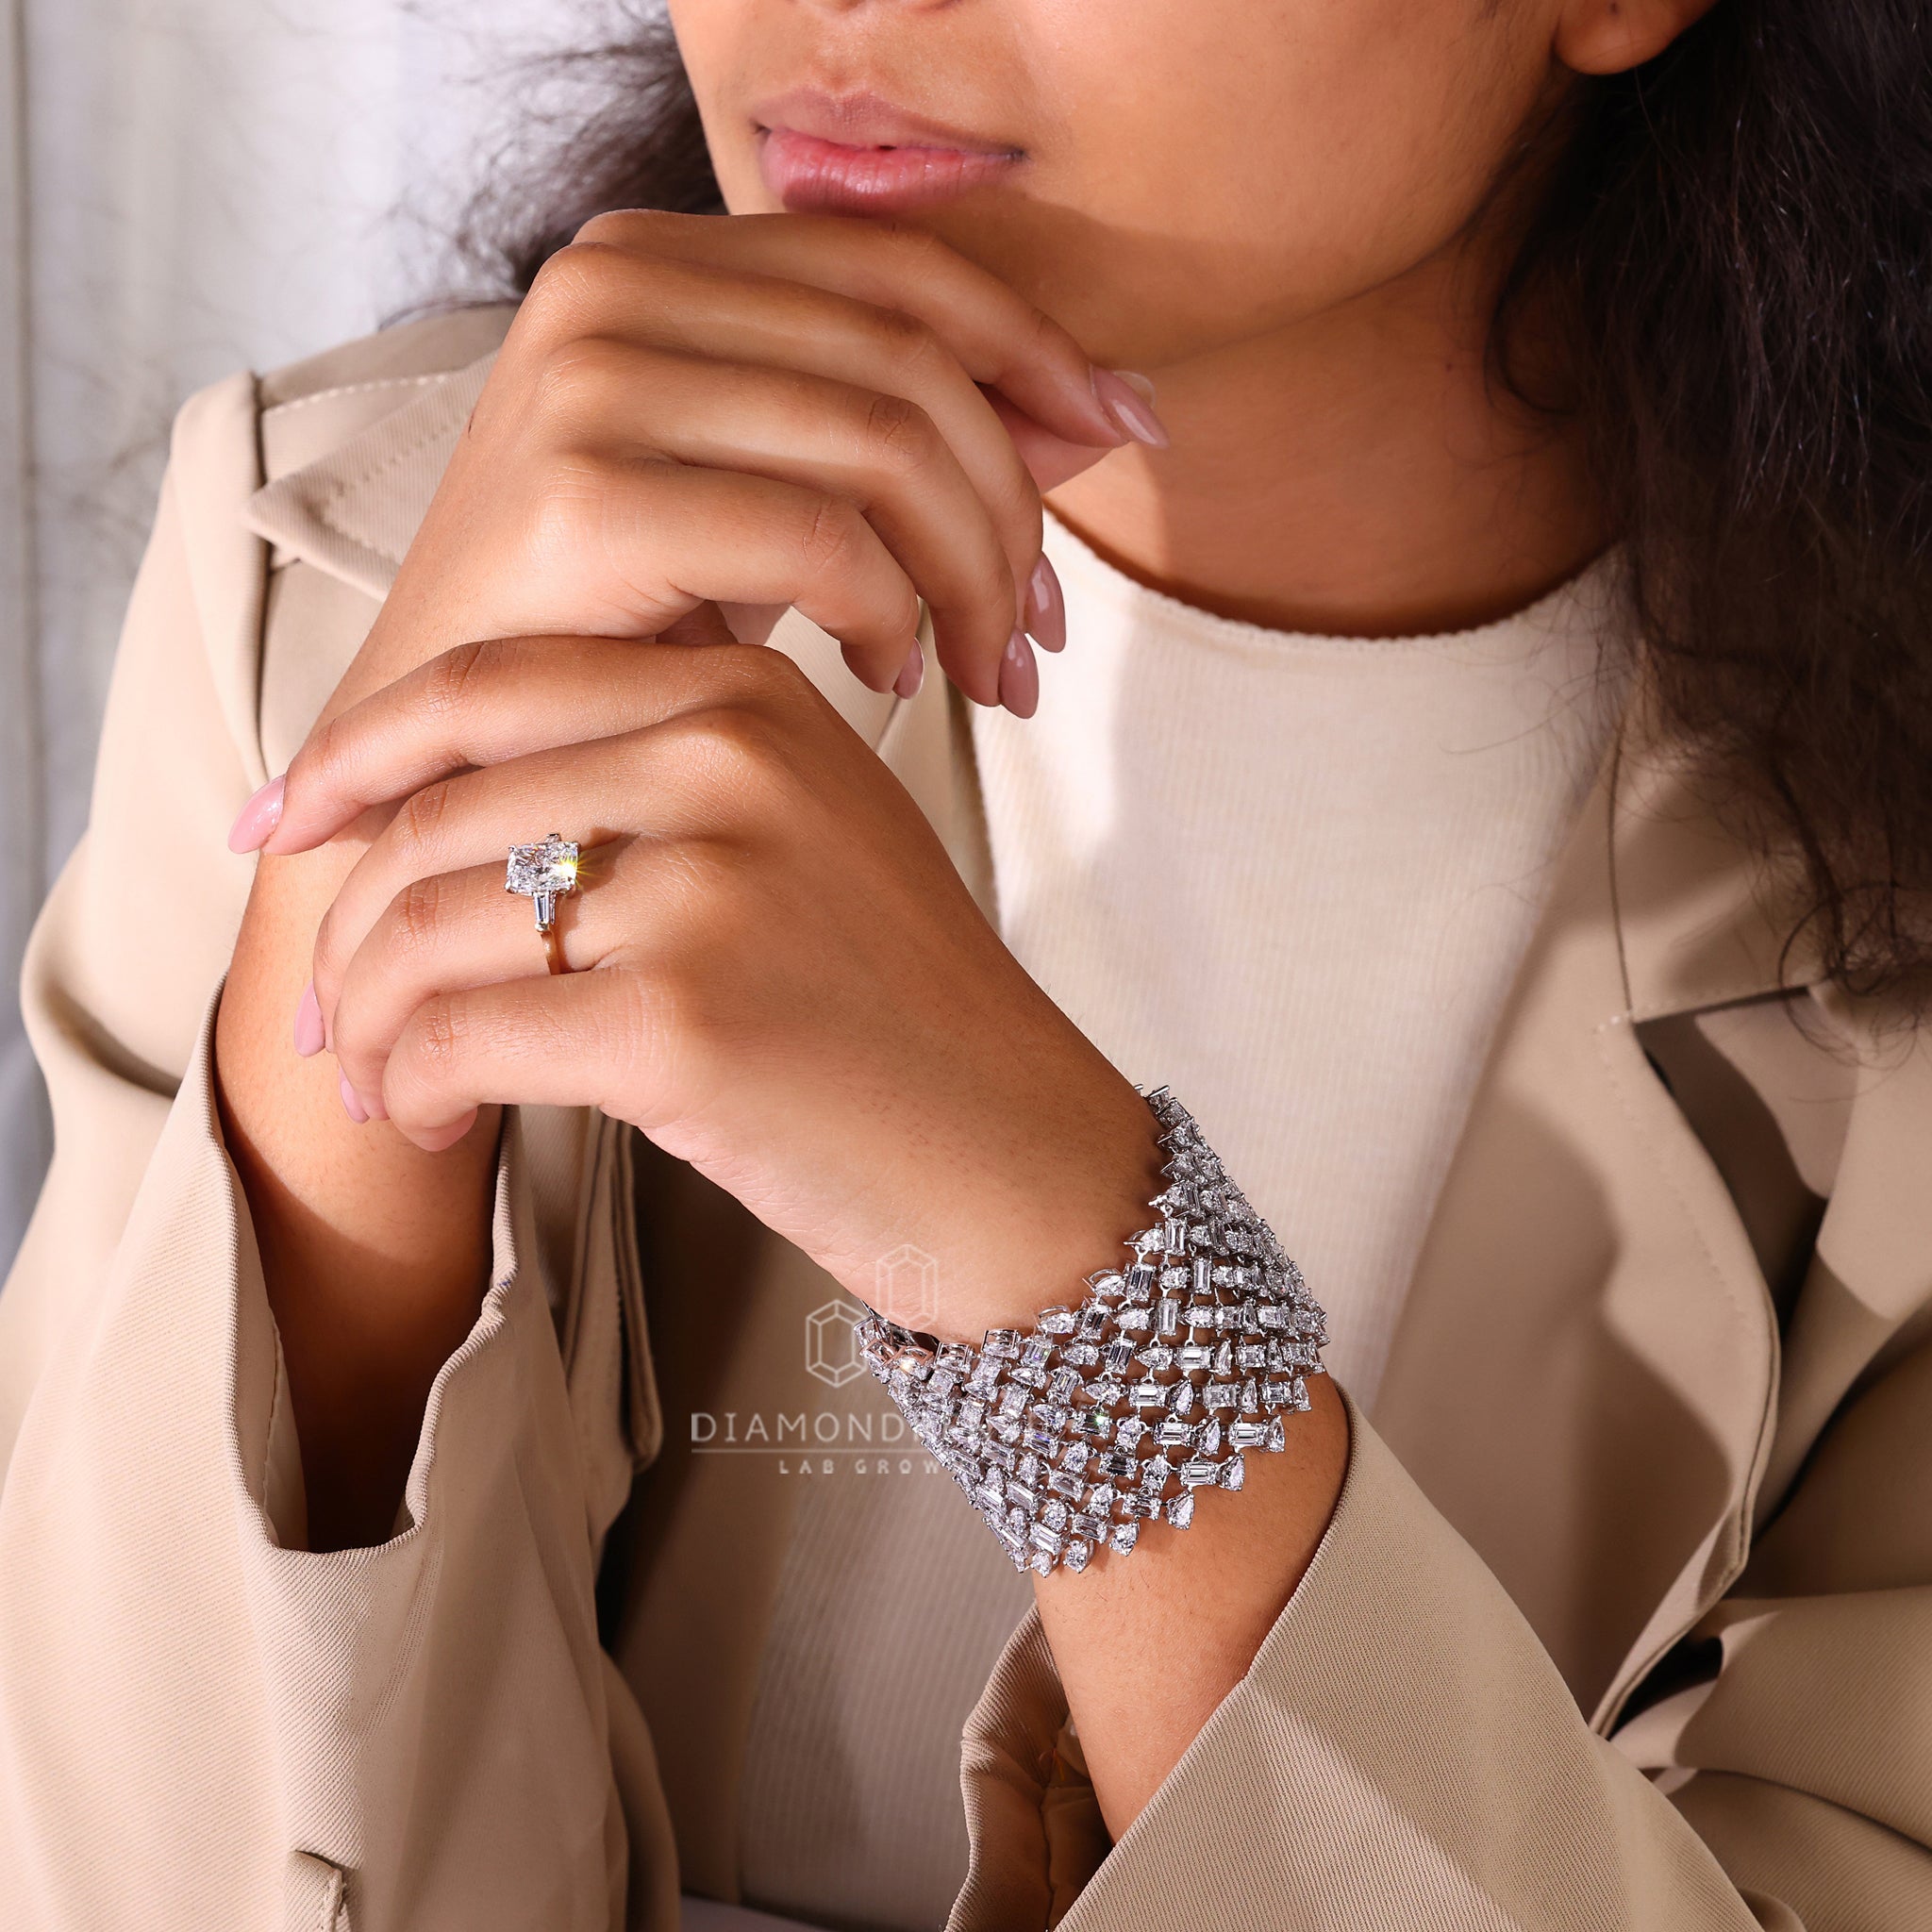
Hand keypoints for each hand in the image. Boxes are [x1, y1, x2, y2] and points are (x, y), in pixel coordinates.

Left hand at [262, 629, 1162, 1342]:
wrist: (1016, 1150)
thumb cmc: (892, 1009)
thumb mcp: (803, 836)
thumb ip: (654, 777)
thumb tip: (433, 808)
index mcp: (749, 697)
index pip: (486, 689)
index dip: (349, 757)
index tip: (280, 828)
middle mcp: (728, 762)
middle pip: (437, 815)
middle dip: (345, 931)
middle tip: (326, 1019)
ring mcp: (710, 886)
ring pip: (426, 926)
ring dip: (367, 1021)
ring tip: (380, 1084)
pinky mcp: (686, 1020)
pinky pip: (460, 1037)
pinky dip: (412, 1088)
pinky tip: (432, 1121)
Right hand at [313, 210, 1162, 731]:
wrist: (448, 751)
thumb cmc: (617, 630)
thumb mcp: (771, 497)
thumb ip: (903, 434)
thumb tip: (1105, 412)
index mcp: (658, 257)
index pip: (903, 272)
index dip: (1040, 353)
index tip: (1128, 435)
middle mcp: (611, 284)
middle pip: (912, 362)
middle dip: (1017, 503)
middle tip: (1042, 632)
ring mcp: (586, 380)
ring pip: (886, 445)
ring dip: (974, 573)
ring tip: (988, 672)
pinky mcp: (581, 497)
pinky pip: (821, 536)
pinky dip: (890, 614)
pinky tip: (891, 680)